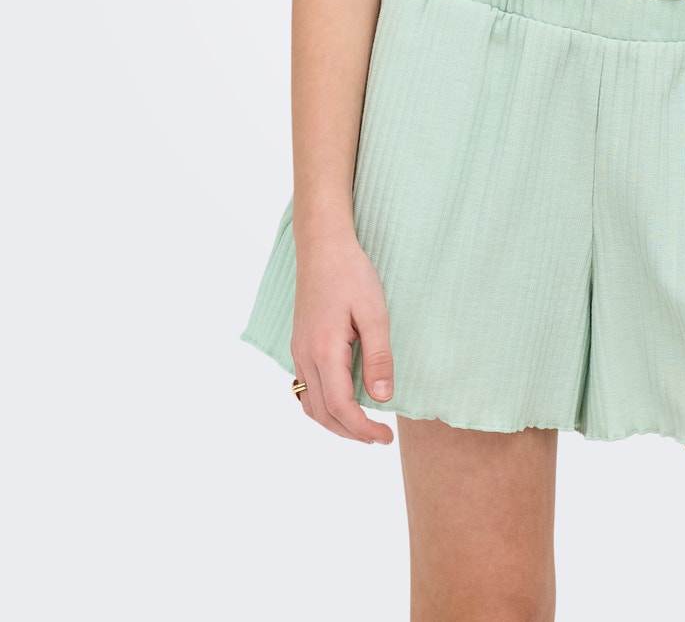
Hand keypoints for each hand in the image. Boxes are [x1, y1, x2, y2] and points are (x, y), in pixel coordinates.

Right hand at [290, 236, 395, 444]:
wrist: (323, 247)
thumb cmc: (351, 274)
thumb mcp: (374, 312)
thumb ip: (378, 357)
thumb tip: (382, 399)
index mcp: (324, 350)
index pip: (340, 407)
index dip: (363, 429)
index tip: (386, 437)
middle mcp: (304, 356)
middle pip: (322, 414)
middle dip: (350, 433)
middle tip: (380, 438)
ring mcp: (298, 351)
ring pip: (310, 405)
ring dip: (335, 423)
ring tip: (364, 426)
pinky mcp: (300, 345)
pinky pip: (306, 388)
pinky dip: (324, 406)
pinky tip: (344, 402)